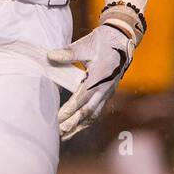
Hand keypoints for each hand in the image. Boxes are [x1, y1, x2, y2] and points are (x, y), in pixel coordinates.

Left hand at [47, 5, 143, 140]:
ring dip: (80, 126)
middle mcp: (105, 88)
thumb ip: (69, 53)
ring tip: (65, 135)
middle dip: (73, 123)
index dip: (70, 109)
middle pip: (88, 111)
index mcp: (100, 77)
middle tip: (59, 132)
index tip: (58, 118)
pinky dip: (87, 121)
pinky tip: (78, 127)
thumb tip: (50, 55)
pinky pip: (97, 110)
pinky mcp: (107, 92)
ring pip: (94, 114)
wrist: (122, 38)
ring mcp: (108, 92)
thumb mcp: (86, 44)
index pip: (83, 98)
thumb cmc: (104, 41)